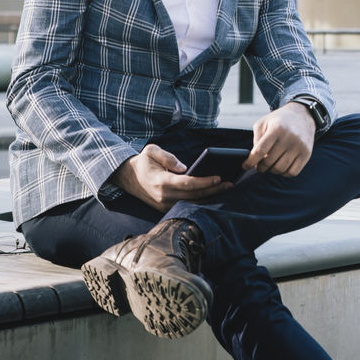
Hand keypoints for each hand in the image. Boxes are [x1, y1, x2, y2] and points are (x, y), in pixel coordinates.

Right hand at [108, 143, 234, 211]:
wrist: (129, 178)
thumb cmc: (144, 162)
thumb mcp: (151, 150)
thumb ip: (167, 156)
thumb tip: (184, 167)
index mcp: (161, 180)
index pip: (186, 183)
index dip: (203, 181)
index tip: (218, 177)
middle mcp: (163, 196)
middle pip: (193, 195)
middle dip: (213, 190)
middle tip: (229, 184)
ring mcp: (164, 205)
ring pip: (191, 203)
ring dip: (209, 198)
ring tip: (225, 189)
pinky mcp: (166, 209)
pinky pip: (186, 207)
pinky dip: (200, 202)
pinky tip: (213, 195)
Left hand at [244, 102, 315, 177]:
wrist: (302, 115)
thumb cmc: (279, 120)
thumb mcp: (264, 123)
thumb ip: (257, 139)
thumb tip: (253, 158)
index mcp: (277, 128)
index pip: (260, 151)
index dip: (250, 161)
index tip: (245, 166)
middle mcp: (289, 137)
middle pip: (269, 162)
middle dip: (260, 167)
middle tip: (258, 166)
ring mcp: (299, 146)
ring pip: (280, 169)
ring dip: (271, 171)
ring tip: (269, 165)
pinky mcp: (306, 153)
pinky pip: (292, 172)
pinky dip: (284, 173)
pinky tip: (280, 166)